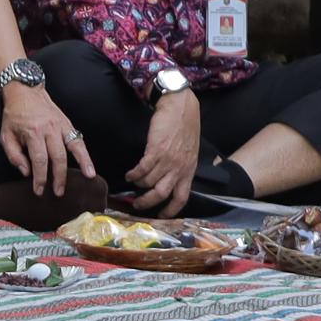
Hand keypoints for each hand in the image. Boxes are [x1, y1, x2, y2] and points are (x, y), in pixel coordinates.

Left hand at [0, 81, 95, 197]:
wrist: (25, 92)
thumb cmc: (14, 116)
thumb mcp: (6, 135)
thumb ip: (14, 155)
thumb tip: (26, 172)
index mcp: (32, 132)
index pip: (38, 160)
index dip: (40, 177)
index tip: (39, 190)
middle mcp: (49, 129)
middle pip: (57, 157)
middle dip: (58, 177)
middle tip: (58, 193)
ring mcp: (61, 126)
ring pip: (73, 148)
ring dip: (81, 165)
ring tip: (86, 179)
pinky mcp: (68, 124)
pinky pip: (79, 141)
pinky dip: (86, 154)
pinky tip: (90, 167)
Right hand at [125, 84, 206, 214]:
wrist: (180, 105)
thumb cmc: (186, 125)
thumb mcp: (190, 150)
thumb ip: (183, 165)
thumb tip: (173, 177)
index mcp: (189, 170)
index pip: (182, 197)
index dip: (171, 210)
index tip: (161, 215)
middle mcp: (179, 168)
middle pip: (161, 193)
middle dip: (147, 202)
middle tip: (137, 204)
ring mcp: (168, 160)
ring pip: (149, 181)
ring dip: (138, 184)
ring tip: (132, 182)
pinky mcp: (156, 150)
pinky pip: (142, 169)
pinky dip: (134, 174)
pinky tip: (129, 174)